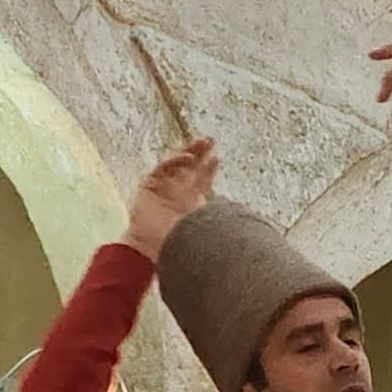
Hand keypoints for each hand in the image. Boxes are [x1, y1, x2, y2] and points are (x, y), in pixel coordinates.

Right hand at [124, 137, 218, 262]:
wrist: (152, 250)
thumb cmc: (176, 244)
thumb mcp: (202, 229)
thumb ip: (217, 221)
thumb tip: (243, 221)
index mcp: (189, 203)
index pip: (201, 181)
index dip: (209, 169)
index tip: (218, 159)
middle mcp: (176, 193)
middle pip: (190, 168)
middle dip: (201, 154)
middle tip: (211, 141)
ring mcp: (162, 188)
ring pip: (177, 165)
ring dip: (189, 153)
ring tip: (203, 142)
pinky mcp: (149, 186)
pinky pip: (161, 169)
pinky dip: (174, 162)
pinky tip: (187, 159)